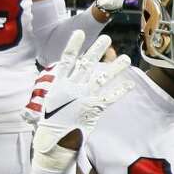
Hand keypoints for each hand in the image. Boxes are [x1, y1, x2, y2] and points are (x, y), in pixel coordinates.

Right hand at [23, 34, 131, 170]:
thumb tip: (43, 89)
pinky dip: (120, 91)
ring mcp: (84, 97)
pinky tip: (130, 83)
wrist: (53, 141)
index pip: (66, 60)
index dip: (73, 45)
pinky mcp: (94, 108)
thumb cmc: (48, 123)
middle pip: (87, 64)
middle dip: (97, 50)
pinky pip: (110, 98)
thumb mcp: (45, 104)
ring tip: (126, 58)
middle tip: (107, 38)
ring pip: (102, 78)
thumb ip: (49, 92)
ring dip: (115, 67)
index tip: (80, 32)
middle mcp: (73, 87)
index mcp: (59, 84)